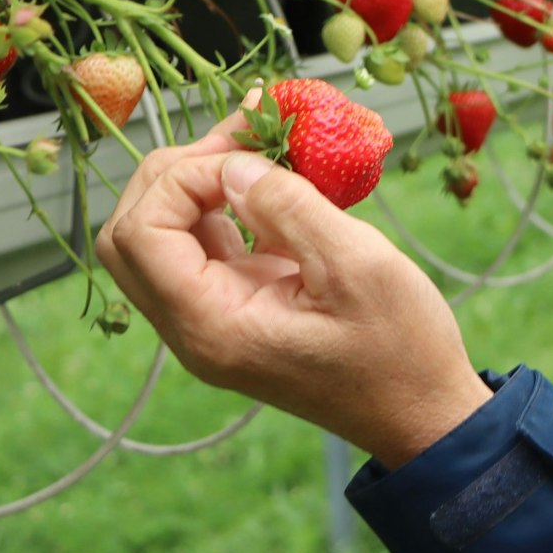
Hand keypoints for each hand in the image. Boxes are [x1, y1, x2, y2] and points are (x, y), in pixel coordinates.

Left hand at [94, 95, 490, 467]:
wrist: (422, 414)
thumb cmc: (400, 349)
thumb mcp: (356, 266)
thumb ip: (287, 207)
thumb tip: (232, 164)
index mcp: (211, 326)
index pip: (141, 234)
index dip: (184, 178)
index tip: (251, 157)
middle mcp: (194, 328)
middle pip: (130, 235)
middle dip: (175, 172)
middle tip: (242, 138)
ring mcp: (211, 321)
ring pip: (160, 238)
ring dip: (196, 184)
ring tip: (254, 144)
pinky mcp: (236, 310)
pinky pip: (202, 247)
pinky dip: (221, 205)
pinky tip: (267, 178)